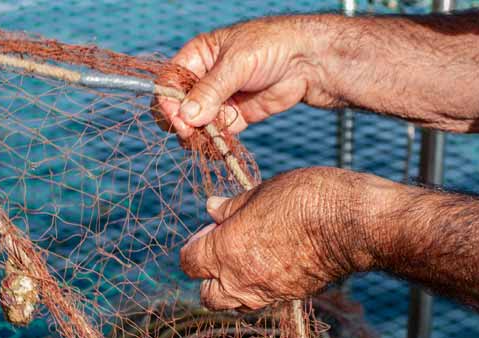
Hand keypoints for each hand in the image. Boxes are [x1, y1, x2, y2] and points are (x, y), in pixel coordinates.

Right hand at [157, 16, 336, 137]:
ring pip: (197, 124)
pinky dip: (215, 144)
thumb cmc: (273, 46)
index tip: (177, 119)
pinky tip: (217, 150)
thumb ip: (211, 91)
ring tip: (206, 144)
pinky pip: (218, 134)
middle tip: (190, 134)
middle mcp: (205, 79)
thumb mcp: (238, 63)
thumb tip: (186, 117)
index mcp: (198, 56)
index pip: (169, 82)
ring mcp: (221, 99)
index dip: (167, 102)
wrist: (310, 60)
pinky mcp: (237, 116)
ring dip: (198, 137)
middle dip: (181, 122)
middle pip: (179, 107)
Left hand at [180, 167, 395, 310]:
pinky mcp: (290, 297)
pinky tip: (272, 263)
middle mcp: (240, 280)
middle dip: (209, 277)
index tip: (210, 230)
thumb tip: (211, 208)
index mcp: (225, 251)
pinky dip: (259, 288)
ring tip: (247, 259)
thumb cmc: (307, 200)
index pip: (189, 262)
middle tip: (225, 248)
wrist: (354, 225)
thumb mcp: (262, 192)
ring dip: (232, 288)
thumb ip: (232, 207)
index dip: (195, 245)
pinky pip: (262, 301)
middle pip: (207, 295)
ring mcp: (266, 294)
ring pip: (234, 304)